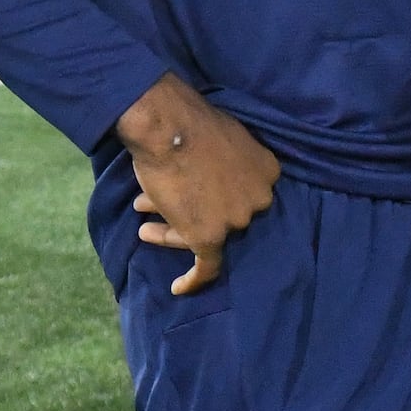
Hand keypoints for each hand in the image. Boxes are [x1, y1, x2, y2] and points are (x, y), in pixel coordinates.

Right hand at [119, 74, 279, 295]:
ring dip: (172, 228)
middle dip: (189, 208)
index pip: (242, 193)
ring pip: (207, 234)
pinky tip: (178, 288)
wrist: (168, 125)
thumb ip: (222, 162)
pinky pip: (207, 267)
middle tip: (153, 204)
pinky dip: (193, 280)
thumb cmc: (188, 123)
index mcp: (267, 171)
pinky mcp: (212, 237)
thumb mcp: (223, 138)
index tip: (193, 197)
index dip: (213, 195)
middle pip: (223, 214)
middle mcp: (259, 199)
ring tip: (143, 221)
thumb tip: (201, 174)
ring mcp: (237, 220)